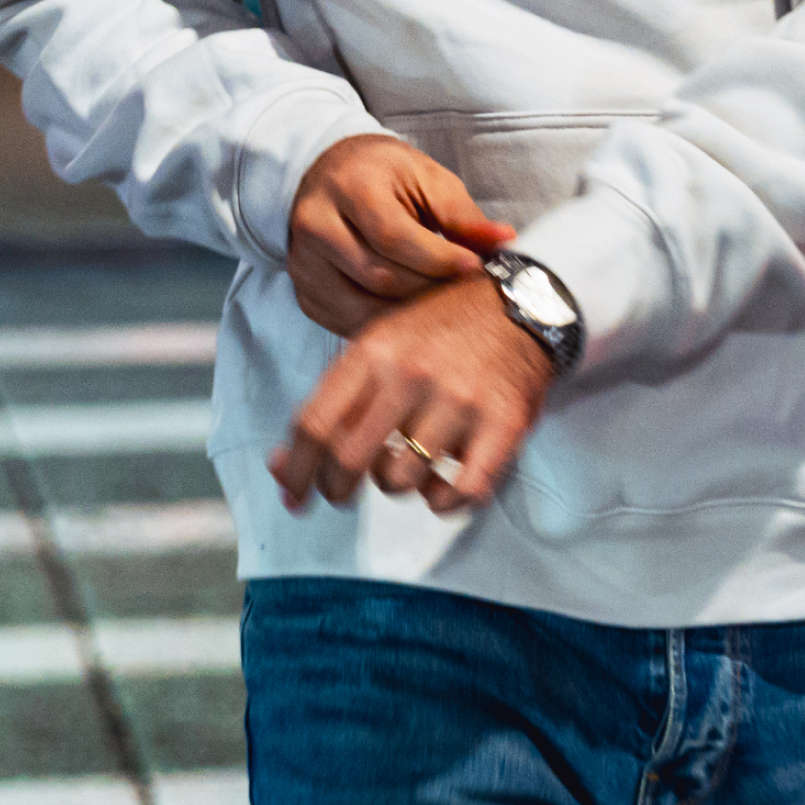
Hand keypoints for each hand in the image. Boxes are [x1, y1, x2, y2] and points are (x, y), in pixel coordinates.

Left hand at [270, 275, 554, 518]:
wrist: (522, 303)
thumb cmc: (441, 329)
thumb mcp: (380, 344)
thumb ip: (334, 401)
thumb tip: (282, 468)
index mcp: (373, 351)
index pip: (315, 424)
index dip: (296, 471)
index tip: (293, 498)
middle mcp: (411, 375)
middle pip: (349, 459)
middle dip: (337, 489)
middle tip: (343, 492)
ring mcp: (458, 401)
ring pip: (401, 481)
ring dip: (396, 486)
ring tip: (408, 466)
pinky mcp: (502, 425)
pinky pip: (460, 492)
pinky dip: (444, 501)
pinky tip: (442, 485)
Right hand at [285, 133, 509, 338]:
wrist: (329, 174)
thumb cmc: (386, 176)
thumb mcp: (427, 179)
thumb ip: (462, 216)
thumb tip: (506, 243)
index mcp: (349, 187)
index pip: (394, 237)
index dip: (439, 259)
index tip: (475, 269)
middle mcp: (316, 226)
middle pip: (380, 277)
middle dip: (431, 289)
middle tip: (466, 293)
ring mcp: (304, 265)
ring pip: (365, 309)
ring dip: (412, 315)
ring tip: (444, 306)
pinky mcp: (306, 294)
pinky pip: (350, 324)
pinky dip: (388, 326)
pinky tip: (413, 316)